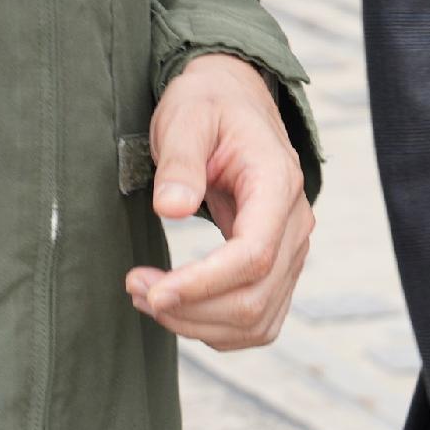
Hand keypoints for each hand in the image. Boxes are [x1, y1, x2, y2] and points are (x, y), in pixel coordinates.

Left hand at [126, 53, 313, 348]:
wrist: (234, 101)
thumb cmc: (208, 105)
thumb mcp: (186, 116)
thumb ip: (180, 160)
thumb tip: (171, 208)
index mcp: (277, 184)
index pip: (253, 256)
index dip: (203, 284)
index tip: (153, 293)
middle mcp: (294, 223)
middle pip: (254, 298)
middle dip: (190, 309)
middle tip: (135, 288)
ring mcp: (291, 249)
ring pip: (256, 320)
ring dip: (198, 324)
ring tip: (147, 297)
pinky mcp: (279, 267)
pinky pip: (258, 320)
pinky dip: (216, 328)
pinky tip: (178, 308)